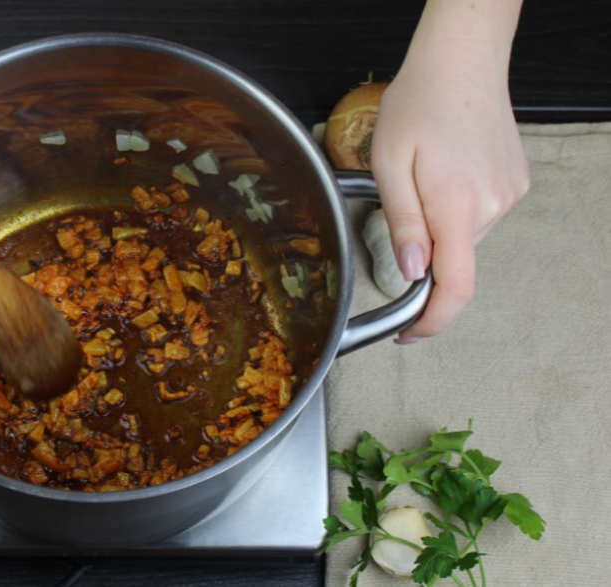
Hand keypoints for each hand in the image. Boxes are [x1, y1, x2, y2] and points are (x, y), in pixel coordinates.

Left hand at [371, 0, 528, 342]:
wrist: (462, 63)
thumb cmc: (418, 105)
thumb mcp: (389, 165)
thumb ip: (403, 223)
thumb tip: (413, 274)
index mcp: (455, 206)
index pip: (454, 288)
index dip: (431, 322)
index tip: (408, 335)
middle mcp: (490, 207)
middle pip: (454, 263)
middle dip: (422, 258)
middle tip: (399, 213)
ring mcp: (507, 196)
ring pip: (465, 241)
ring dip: (438, 231)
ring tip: (421, 182)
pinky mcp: (514, 184)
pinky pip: (479, 217)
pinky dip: (456, 212)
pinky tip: (444, 175)